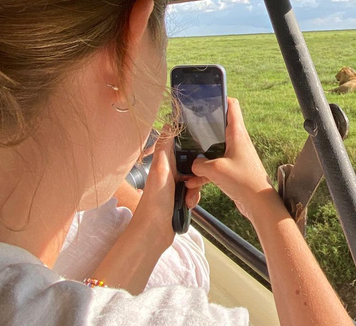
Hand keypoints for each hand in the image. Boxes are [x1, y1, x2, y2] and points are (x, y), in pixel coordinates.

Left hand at [129, 125, 205, 248]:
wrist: (153, 232)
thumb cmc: (155, 201)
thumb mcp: (161, 170)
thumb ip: (164, 148)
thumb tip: (168, 123)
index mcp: (163, 163)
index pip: (179, 147)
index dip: (190, 144)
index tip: (202, 144)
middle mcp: (168, 174)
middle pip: (191, 164)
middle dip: (198, 173)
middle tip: (192, 182)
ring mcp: (174, 188)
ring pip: (195, 180)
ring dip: (195, 189)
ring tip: (188, 199)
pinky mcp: (179, 200)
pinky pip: (194, 194)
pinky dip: (194, 200)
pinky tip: (188, 206)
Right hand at [192, 98, 272, 219]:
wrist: (258, 204)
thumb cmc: (244, 182)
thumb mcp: (214, 170)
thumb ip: (198, 164)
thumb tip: (192, 164)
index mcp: (237, 134)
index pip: (232, 106)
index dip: (221, 97)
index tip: (208, 96)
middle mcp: (237, 142)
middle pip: (219, 127)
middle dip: (203, 129)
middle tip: (189, 128)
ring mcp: (235, 156)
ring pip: (213, 150)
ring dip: (200, 157)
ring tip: (186, 163)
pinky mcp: (232, 170)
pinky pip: (214, 167)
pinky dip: (203, 173)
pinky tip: (192, 182)